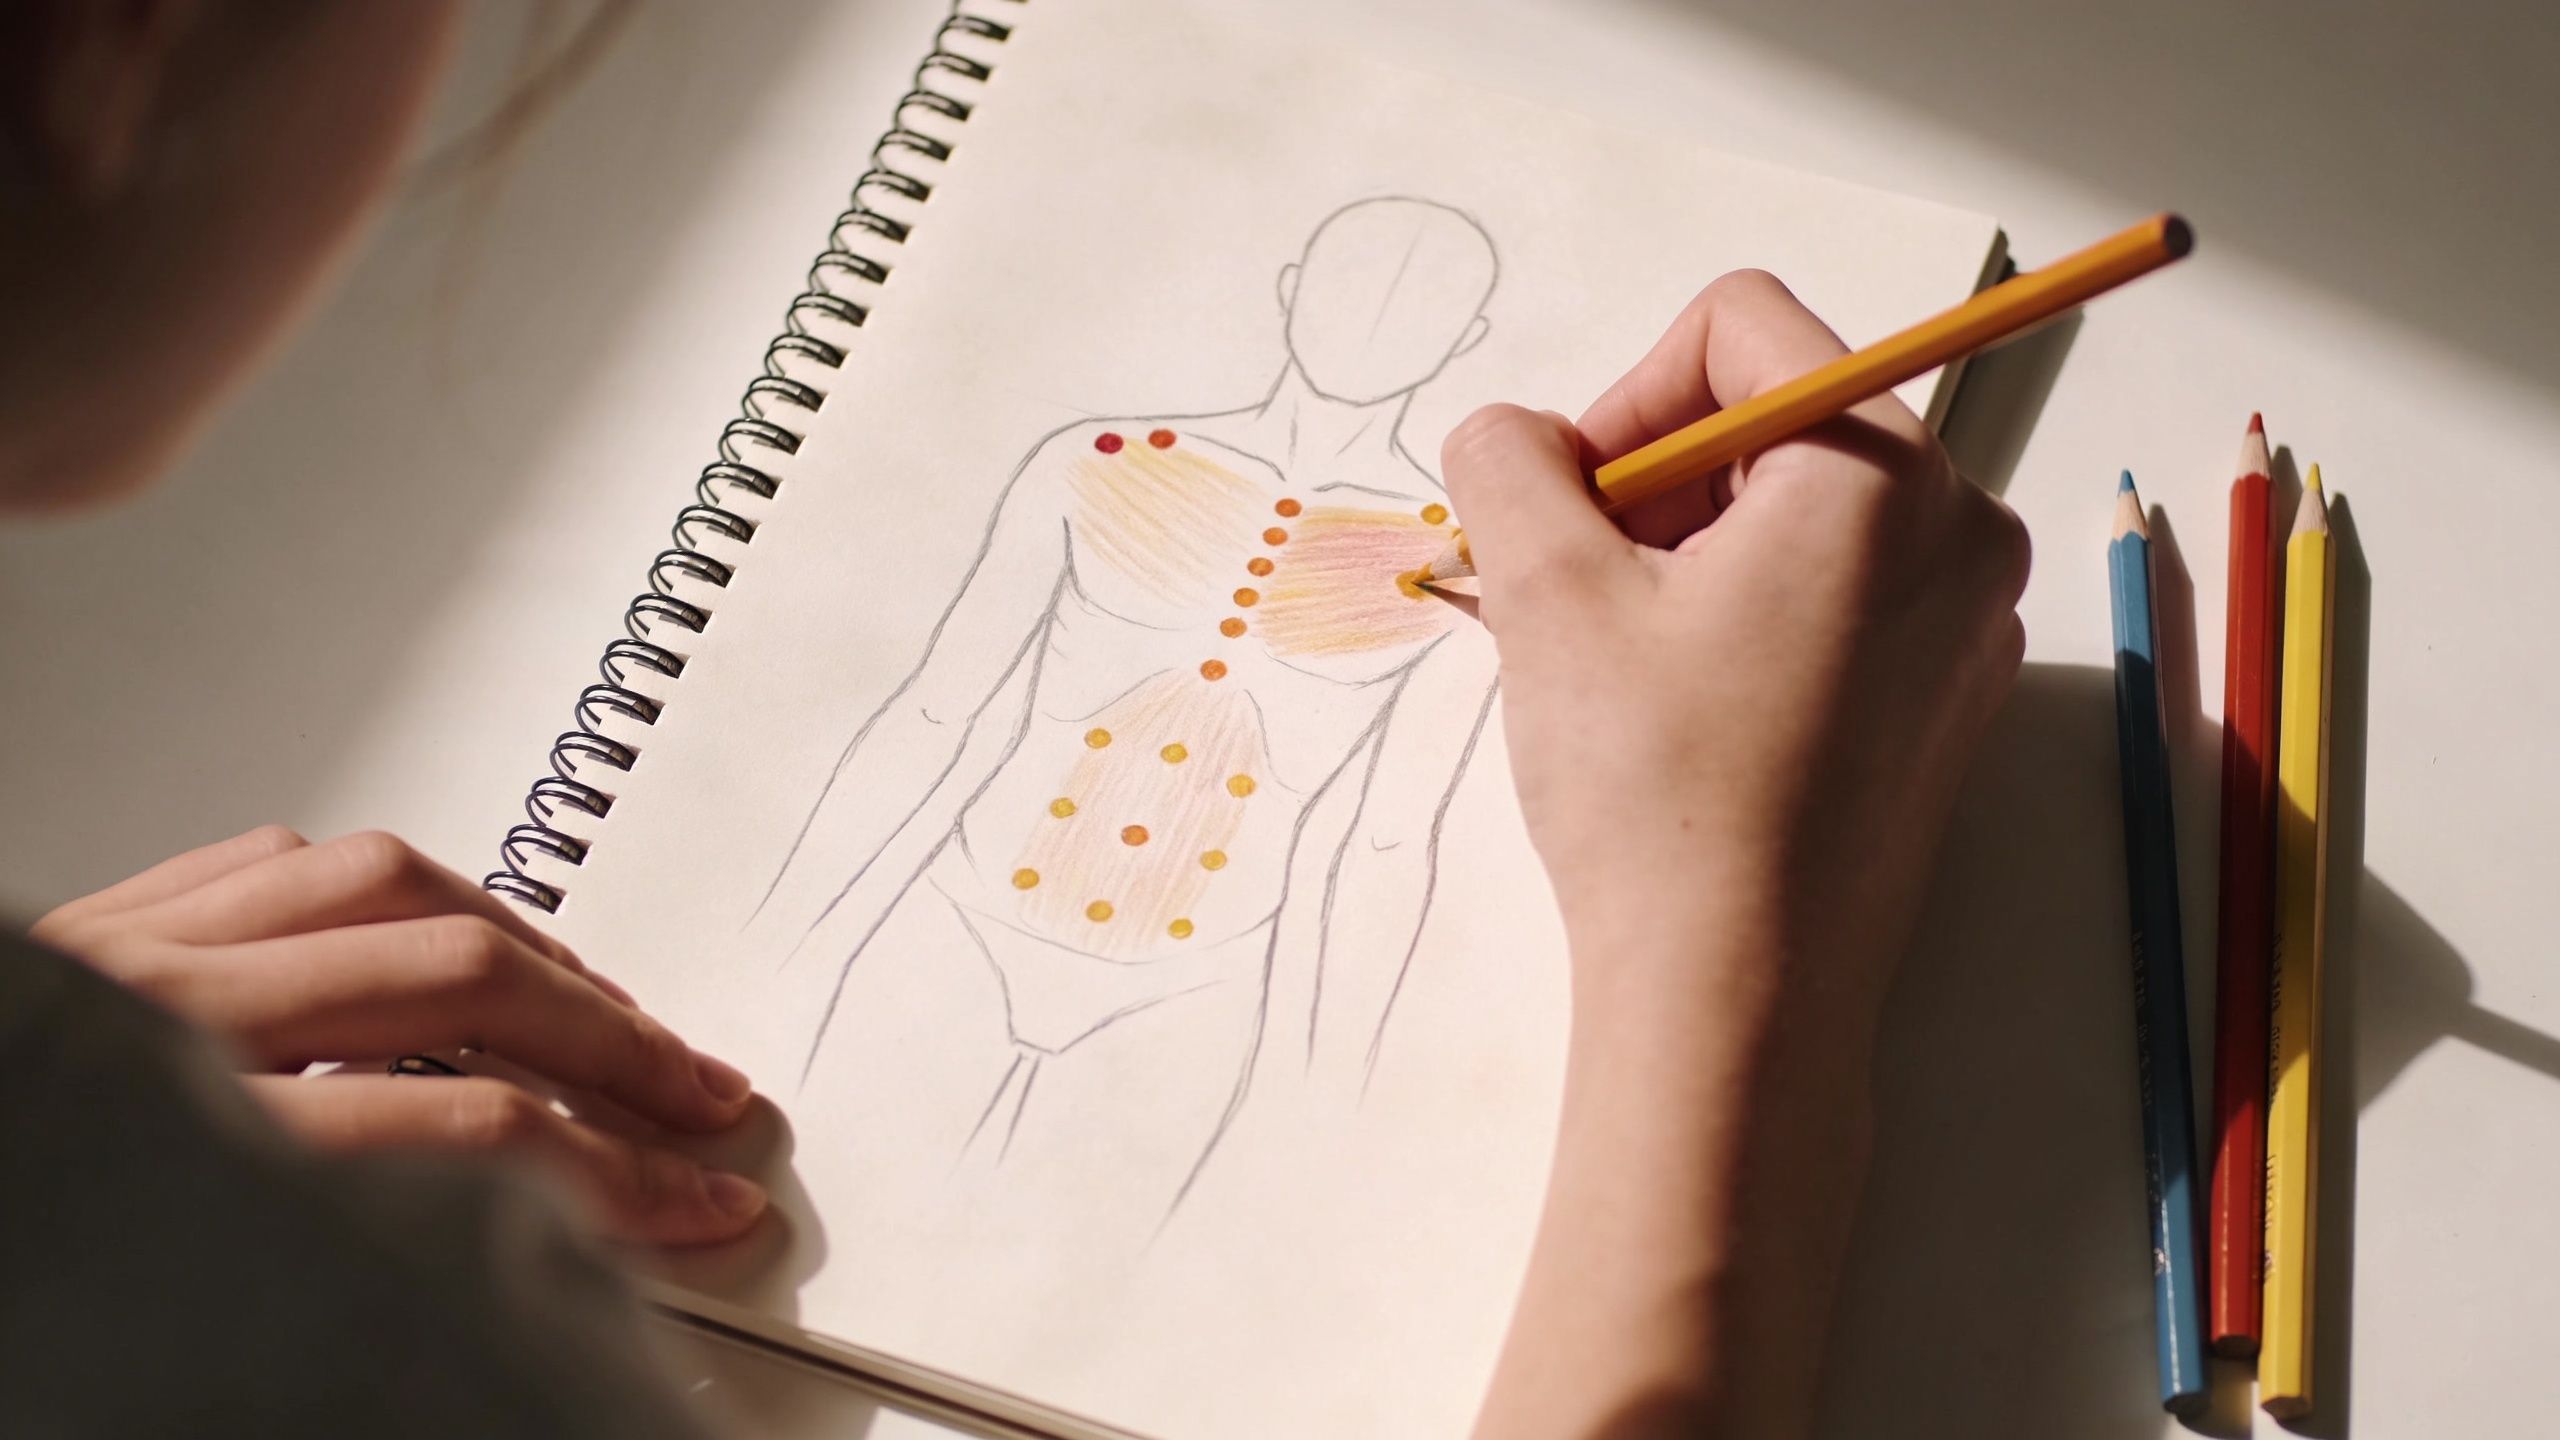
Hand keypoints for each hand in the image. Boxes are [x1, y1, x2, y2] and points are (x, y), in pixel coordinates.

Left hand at [34, 826, 767, 1246]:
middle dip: (613, 1046)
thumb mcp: (106, 1332)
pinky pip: (272, 860)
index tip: (696, 1208)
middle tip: (703, 1101)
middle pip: (451, 985)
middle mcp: (145, 1016)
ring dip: (534, 947)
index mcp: (152, 1138)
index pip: (457, 1140)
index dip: (614, 1176)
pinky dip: (396, 890)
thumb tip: (477, 1280)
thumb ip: (317, 1271)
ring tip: (613, 1009)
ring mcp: (113, 952)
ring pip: (382, 885)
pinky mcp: (87, 926)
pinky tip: (445, 927)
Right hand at [1446, 271, 2027, 1439]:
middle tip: (1574, 584)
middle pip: (1780, 416)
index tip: (1569, 502)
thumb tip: (1515, 436)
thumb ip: (1510, 463)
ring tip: (1614, 655)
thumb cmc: (1653, 793)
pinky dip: (1748, 614)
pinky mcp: (1948, 700)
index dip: (1625, 394)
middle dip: (1656, 483)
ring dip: (1691, 551)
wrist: (1740, 998)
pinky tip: (1677, 707)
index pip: (1743, 326)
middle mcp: (1959, 527)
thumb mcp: (1545, 595)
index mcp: (1882, 471)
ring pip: (1805, 510)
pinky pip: (1841, 594)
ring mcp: (1969, 621)